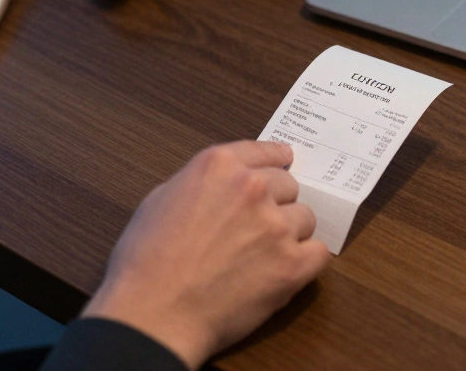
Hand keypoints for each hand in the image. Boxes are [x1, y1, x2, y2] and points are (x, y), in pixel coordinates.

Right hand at [82, 141, 331, 368]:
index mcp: (220, 166)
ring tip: (262, 256)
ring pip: (304, 218)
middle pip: (289, 186)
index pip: (266, 151)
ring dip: (289, 233)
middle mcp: (253, 188)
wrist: (154, 313)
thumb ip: (202, 183)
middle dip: (275, 203)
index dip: (275, 160)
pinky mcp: (292, 265)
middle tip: (256, 227)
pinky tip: (286, 270)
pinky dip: (306, 261)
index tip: (284, 162)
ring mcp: (275, 226)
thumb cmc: (146, 262)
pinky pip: (319, 253)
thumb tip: (223, 186)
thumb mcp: (161, 199)